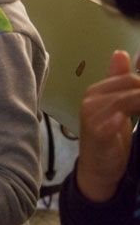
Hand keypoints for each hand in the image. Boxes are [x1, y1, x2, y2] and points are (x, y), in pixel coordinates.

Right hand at [76, 51, 139, 201]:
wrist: (96, 171)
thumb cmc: (110, 139)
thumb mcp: (118, 108)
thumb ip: (120, 82)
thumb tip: (121, 53)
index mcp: (97, 91)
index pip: (131, 77)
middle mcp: (92, 98)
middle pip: (132, 84)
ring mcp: (92, 113)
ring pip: (131, 98)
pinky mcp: (97, 130)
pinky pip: (120, 117)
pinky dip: (130, 117)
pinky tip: (133, 123)